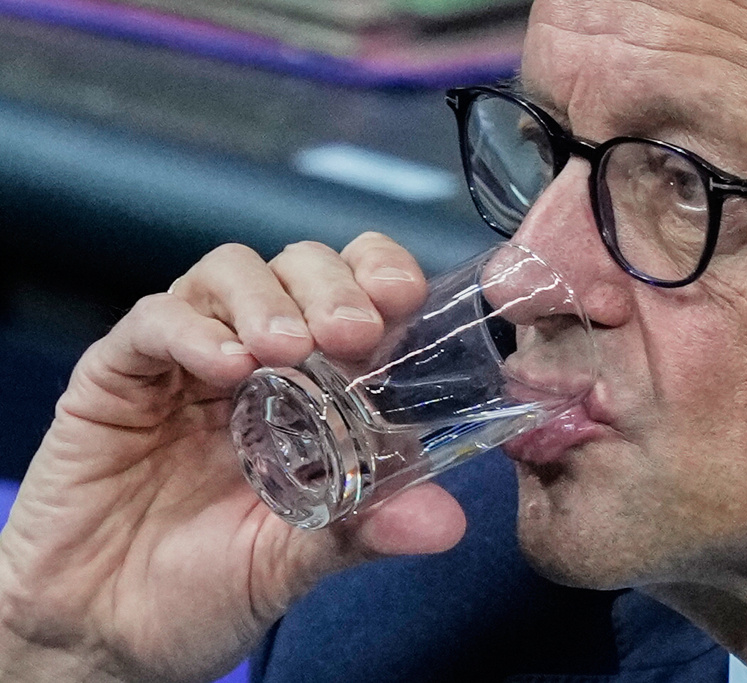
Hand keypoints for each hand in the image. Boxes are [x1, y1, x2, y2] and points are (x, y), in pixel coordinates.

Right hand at [0, 234, 466, 681]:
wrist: (105, 631)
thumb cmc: (207, 587)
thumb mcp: (298, 561)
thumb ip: (364, 530)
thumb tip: (447, 521)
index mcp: (313, 388)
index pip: (357, 293)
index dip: (382, 277)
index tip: (403, 299)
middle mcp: (255, 359)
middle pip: (299, 267)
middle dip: (332, 285)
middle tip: (351, 332)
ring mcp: (187, 360)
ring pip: (229, 273)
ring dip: (267, 299)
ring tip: (285, 350)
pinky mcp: (117, 375)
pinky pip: (153, 321)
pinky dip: (193, 331)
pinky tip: (223, 367)